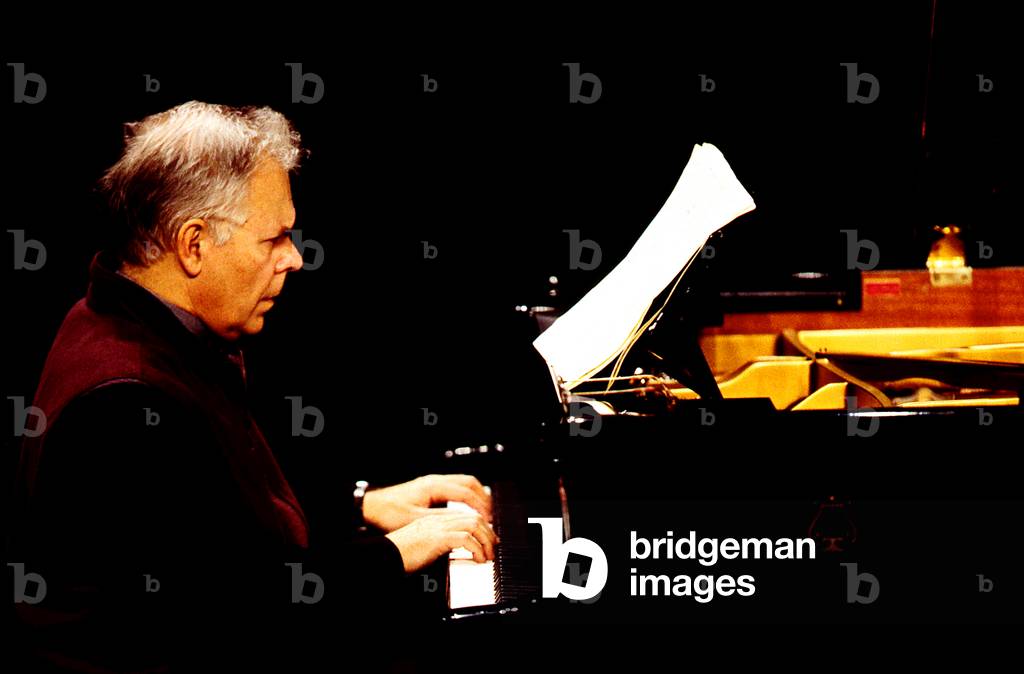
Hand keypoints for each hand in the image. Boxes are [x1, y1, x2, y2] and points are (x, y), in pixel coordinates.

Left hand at [362, 474, 491, 532]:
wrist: (372, 507)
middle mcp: (435, 481)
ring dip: (476, 496)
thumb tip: (462, 522)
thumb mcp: (416, 520)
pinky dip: (467, 496)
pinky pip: (456, 486)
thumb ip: (440, 519)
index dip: (480, 506)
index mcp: (433, 487)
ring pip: (464, 483)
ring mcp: (433, 483)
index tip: (488, 519)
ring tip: (484, 512)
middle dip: (484, 498)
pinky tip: (468, 508)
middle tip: (491, 515)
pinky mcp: (430, 488)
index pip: (466, 492)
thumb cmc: (389, 513)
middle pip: (469, 483)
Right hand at [385, 510, 497, 572]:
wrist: (385, 556)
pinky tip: (478, 559)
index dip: (480, 527)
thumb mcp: (424, 546)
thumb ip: (439, 544)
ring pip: (473, 524)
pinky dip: (477, 549)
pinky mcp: (438, 538)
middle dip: (488, 533)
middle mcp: (437, 520)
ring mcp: (438, 527)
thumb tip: (455, 551)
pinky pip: (466, 538)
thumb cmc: (399, 554)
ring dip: (485, 541)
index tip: (487, 540)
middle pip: (473, 517)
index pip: (464, 516)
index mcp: (434, 520)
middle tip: (492, 547)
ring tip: (487, 555)